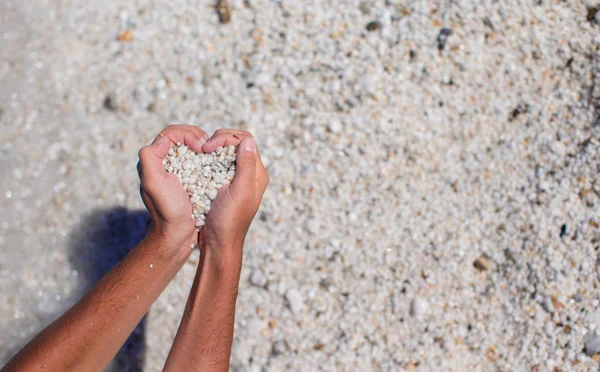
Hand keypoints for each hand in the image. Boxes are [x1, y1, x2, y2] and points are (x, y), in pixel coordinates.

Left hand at [137, 124, 208, 252]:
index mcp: (155, 159)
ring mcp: (178, 170)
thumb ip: (150, 157)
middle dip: (197, 136)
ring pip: (192, 147)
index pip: (171, 133)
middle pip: (182, 136)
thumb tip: (162, 140)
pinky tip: (215, 163)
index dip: (187, 134)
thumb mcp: (153, 183)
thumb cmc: (166, 210)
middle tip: (208, 146)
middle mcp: (164, 162)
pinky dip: (208, 157)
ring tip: (212, 152)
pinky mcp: (190, 178)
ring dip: (204, 145)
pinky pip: (199, 160)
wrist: (176, 234)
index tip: (199, 146)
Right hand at [199, 129, 268, 261]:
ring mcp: (236, 178)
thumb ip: (246, 166)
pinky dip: (208, 160)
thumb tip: (247, 141)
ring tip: (199, 153)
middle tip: (203, 148)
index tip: (209, 146)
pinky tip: (198, 163)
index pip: (245, 141)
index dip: (226, 137)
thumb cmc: (229, 221)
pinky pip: (217, 164)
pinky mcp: (224, 184)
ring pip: (225, 152)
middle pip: (236, 143)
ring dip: (212, 150)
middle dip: (218, 140)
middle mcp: (249, 173)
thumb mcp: (239, 192)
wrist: (219, 243)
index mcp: (257, 173)